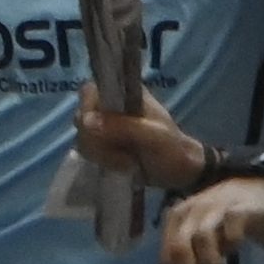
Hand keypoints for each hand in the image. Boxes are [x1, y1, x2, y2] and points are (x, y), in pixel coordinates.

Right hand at [72, 81, 199, 187]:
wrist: (181, 173)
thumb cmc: (172, 148)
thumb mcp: (154, 136)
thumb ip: (123, 126)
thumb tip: (86, 121)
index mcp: (124, 95)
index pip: (91, 91)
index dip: (88, 107)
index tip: (97, 126)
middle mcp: (110, 108)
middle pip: (82, 115)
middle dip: (97, 138)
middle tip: (120, 150)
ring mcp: (104, 127)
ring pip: (82, 136)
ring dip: (101, 153)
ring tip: (126, 161)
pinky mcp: (102, 145)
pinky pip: (86, 150)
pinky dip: (101, 161)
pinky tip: (121, 166)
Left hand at [154, 177, 263, 263]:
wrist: (255, 189)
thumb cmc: (221, 220)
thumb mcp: (196, 241)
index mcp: (175, 219)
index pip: (166, 254)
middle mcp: (190, 212)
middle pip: (179, 247)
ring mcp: (214, 209)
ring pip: (202, 238)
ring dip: (210, 263)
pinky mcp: (238, 210)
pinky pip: (232, 230)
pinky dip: (232, 244)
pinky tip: (236, 249)